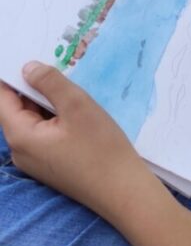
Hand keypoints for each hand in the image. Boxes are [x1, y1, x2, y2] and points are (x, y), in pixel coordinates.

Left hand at [0, 63, 155, 219]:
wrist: (123, 191)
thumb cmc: (101, 149)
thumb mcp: (78, 107)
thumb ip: (51, 83)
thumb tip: (28, 67)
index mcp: (20, 135)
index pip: (3, 99)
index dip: (10, 75)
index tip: (24, 54)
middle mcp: (20, 150)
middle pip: (18, 109)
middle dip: (33, 87)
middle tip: (56, 65)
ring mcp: (35, 160)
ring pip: (33, 121)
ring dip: (48, 102)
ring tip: (70, 86)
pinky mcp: (51, 165)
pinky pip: (45, 134)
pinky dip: (56, 118)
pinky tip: (77, 111)